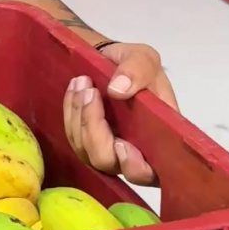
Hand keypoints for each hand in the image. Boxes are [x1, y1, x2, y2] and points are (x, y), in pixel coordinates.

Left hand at [63, 43, 177, 185]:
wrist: (109, 60)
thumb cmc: (133, 65)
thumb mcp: (144, 58)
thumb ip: (138, 70)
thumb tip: (119, 89)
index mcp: (158, 139)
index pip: (150, 171)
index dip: (134, 167)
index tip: (121, 143)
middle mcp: (132, 151)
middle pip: (109, 163)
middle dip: (95, 132)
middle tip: (91, 93)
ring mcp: (106, 148)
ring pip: (86, 150)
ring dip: (80, 116)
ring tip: (82, 82)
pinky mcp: (86, 141)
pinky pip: (73, 136)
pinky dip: (70, 112)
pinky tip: (75, 89)